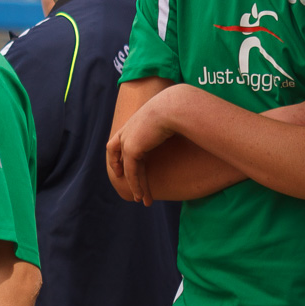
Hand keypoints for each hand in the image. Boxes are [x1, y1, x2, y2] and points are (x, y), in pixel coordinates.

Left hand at [106, 89, 181, 205]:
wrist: (175, 106)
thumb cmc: (180, 110)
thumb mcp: (173, 117)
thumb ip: (172, 125)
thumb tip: (185, 128)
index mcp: (135, 122)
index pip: (121, 141)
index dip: (121, 156)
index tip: (125, 170)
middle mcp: (127, 131)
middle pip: (119, 156)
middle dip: (126, 173)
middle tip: (133, 188)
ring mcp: (127, 139)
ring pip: (128, 168)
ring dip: (135, 185)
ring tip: (141, 199)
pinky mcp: (131, 149)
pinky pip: (131, 172)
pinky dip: (136, 185)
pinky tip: (141, 195)